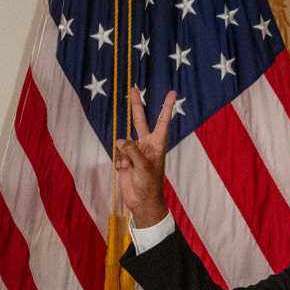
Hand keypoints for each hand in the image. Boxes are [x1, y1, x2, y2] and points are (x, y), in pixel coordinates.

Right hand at [114, 87, 175, 226]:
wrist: (141, 202)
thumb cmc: (149, 184)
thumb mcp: (143, 166)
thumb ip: (132, 150)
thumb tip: (120, 139)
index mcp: (157, 144)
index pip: (162, 120)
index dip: (166, 106)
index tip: (172, 92)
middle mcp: (146, 144)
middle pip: (139, 120)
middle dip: (136, 105)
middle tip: (133, 87)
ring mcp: (135, 151)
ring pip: (123, 142)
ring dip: (123, 154)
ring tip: (129, 167)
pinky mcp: (125, 159)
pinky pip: (117, 154)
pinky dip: (119, 162)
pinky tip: (124, 171)